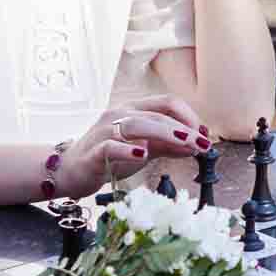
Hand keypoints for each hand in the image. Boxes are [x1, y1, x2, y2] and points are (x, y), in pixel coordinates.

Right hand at [54, 96, 211, 197]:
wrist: (71, 172)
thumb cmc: (109, 157)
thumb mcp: (144, 149)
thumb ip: (168, 146)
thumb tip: (196, 145)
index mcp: (133, 110)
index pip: (167, 103)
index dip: (189, 117)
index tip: (204, 136)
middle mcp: (119, 114)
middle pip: (157, 114)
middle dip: (184, 129)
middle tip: (203, 145)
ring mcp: (104, 130)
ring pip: (137, 125)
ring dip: (165, 134)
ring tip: (185, 145)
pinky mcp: (93, 151)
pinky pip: (111, 145)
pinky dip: (127, 149)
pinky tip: (143, 154)